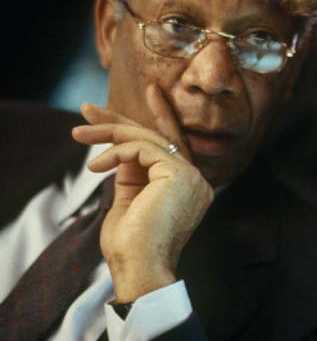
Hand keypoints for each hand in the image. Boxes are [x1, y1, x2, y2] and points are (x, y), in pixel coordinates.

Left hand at [72, 84, 213, 301]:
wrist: (139, 267)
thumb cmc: (131, 244)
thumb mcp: (129, 199)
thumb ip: (133, 171)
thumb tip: (122, 146)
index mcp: (187, 187)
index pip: (172, 145)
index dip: (161, 115)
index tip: (151, 91)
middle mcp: (196, 179)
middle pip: (158, 137)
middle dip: (119, 121)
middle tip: (87, 109)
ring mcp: (192, 176)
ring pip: (148, 138)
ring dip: (109, 133)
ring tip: (79, 135)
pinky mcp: (180, 174)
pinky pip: (143, 148)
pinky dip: (117, 151)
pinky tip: (97, 165)